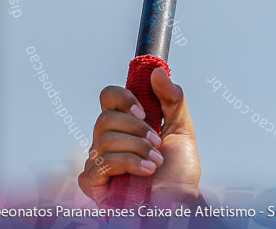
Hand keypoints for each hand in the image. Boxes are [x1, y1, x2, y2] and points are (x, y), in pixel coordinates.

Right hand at [78, 68, 200, 204]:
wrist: (178, 204)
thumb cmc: (179, 173)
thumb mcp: (182, 129)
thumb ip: (173, 99)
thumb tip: (157, 71)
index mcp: (126, 125)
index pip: (109, 97)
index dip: (123, 97)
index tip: (144, 110)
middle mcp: (108, 140)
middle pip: (105, 116)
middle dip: (137, 128)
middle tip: (156, 141)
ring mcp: (99, 161)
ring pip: (104, 138)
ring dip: (137, 148)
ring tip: (155, 162)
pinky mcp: (92, 182)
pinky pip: (101, 162)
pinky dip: (129, 164)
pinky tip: (146, 172)